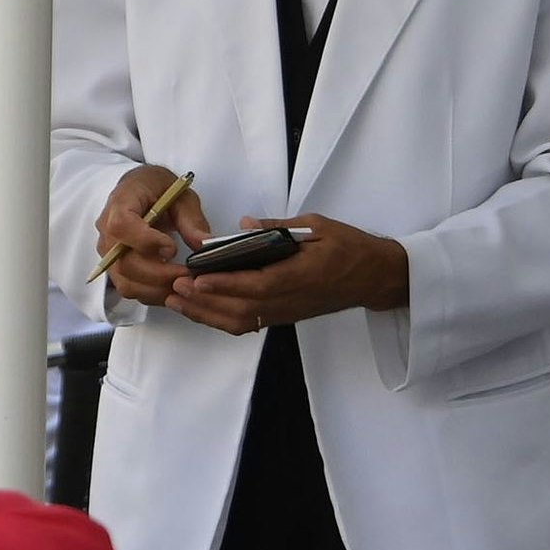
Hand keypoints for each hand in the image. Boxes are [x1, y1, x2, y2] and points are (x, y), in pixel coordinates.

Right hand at [93, 165, 212, 310]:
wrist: (140, 190)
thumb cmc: (158, 189)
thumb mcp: (181, 195)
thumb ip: (191, 220)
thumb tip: (205, 245)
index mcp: (121, 202)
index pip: (121, 226)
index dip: (146, 241)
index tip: (173, 248)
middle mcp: (106, 230)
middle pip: (124, 262)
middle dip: (160, 275)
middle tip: (189, 275)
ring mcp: (109, 252)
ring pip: (126, 281)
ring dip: (157, 289)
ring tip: (185, 284)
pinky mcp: (115, 267)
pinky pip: (129, 288)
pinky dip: (153, 294)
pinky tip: (173, 287)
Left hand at [163, 214, 412, 334]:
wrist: (375, 277)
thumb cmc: (349, 247)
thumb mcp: (318, 226)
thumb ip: (280, 226)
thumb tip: (245, 225)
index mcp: (302, 274)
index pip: (258, 284)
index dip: (226, 284)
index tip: (197, 278)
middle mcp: (292, 299)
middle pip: (243, 308)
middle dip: (206, 301)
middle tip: (174, 288)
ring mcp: (288, 311)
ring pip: (243, 321)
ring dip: (208, 313)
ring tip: (178, 301)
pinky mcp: (286, 316)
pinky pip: (251, 323)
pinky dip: (222, 319)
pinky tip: (201, 310)